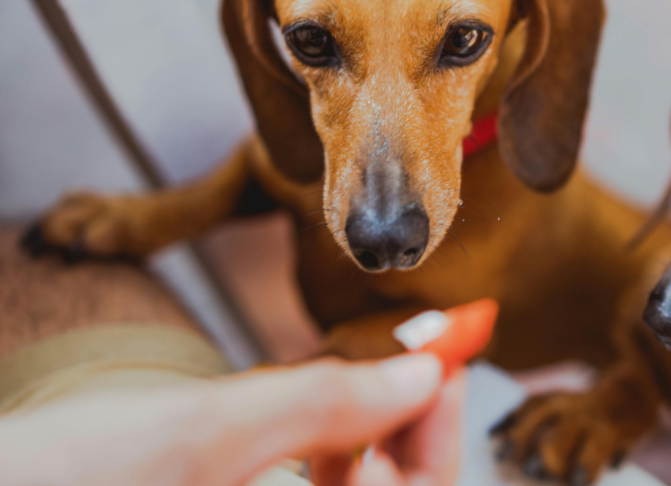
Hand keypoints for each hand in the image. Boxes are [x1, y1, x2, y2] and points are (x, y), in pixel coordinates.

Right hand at [0, 353, 462, 485]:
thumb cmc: (61, 482)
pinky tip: (320, 412)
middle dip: (412, 430)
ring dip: (375, 438)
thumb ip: (326, 403)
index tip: (449, 357)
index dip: (441, 433)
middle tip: (421, 356)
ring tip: (370, 378)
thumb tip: (423, 372)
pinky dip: (333, 453)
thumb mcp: (206, 433)